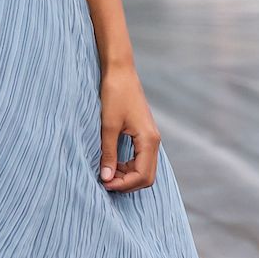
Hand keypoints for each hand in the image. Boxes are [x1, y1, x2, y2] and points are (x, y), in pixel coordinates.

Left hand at [97, 62, 160, 190]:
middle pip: (147, 176)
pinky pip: (140, 159)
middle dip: (127, 183)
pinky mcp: (144, 134)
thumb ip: (109, 153)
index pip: (143, 175)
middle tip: (105, 181)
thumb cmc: (115, 95)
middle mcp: (154, 141)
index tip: (104, 184)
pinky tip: (112, 163)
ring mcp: (150, 138)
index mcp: (149, 140)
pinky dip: (128, 166)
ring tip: (106, 172)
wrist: (120, 72)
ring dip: (127, 175)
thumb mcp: (108, 126)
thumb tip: (106, 178)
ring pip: (144, 169)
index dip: (124, 184)